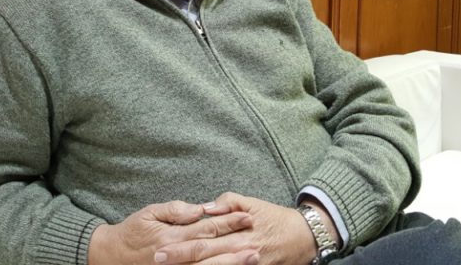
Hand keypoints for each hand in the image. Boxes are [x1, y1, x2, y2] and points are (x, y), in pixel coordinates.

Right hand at [88, 199, 259, 264]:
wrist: (111, 256)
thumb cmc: (132, 231)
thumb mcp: (149, 212)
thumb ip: (175, 210)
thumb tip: (199, 209)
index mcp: (171, 236)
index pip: (206, 228)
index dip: (228, 222)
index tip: (248, 217)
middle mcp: (175, 255)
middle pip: (211, 251)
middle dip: (236, 246)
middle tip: (258, 242)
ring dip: (230, 263)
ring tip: (252, 258)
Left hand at [157, 193, 319, 264]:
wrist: (303, 236)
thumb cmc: (273, 218)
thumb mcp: (251, 203)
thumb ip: (228, 202)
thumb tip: (205, 208)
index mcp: (237, 231)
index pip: (203, 239)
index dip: (181, 245)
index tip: (160, 248)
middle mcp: (240, 250)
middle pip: (206, 258)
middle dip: (181, 260)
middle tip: (157, 261)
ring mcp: (248, 263)